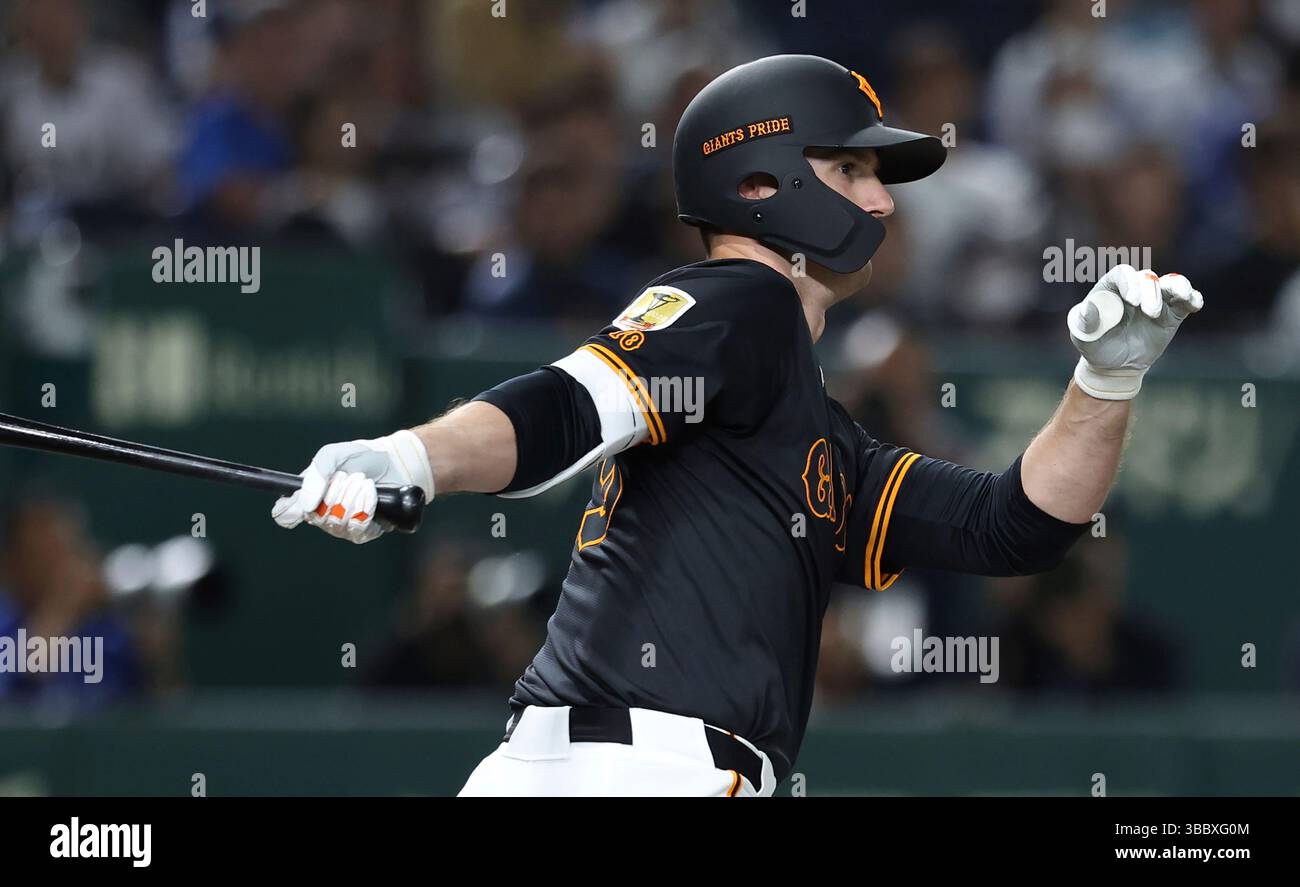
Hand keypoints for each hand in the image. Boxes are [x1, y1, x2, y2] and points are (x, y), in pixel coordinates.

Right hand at [271, 429, 432, 543]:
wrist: (394, 463)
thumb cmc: (360, 457)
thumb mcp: (333, 455)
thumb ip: (315, 474)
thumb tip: (305, 505)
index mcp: (309, 495)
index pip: (285, 515)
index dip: (288, 512)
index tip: (303, 501)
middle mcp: (323, 514)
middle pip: (316, 517)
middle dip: (334, 493)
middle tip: (348, 476)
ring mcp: (343, 525)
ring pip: (337, 523)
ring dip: (352, 498)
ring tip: (363, 481)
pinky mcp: (364, 532)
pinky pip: (357, 529)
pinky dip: (365, 508)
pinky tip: (371, 494)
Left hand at [1067, 264, 1202, 399]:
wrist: (1114, 365)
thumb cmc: (1095, 345)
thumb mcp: (1083, 336)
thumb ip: (1084, 322)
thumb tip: (1087, 308)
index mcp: (1111, 289)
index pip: (1122, 274)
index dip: (1129, 282)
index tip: (1132, 301)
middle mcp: (1135, 289)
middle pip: (1147, 278)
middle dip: (1151, 292)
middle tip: (1150, 313)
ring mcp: (1155, 299)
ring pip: (1171, 282)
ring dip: (1178, 286)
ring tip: (1181, 296)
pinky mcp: (1172, 313)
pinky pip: (1186, 300)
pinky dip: (1193, 298)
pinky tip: (1194, 304)